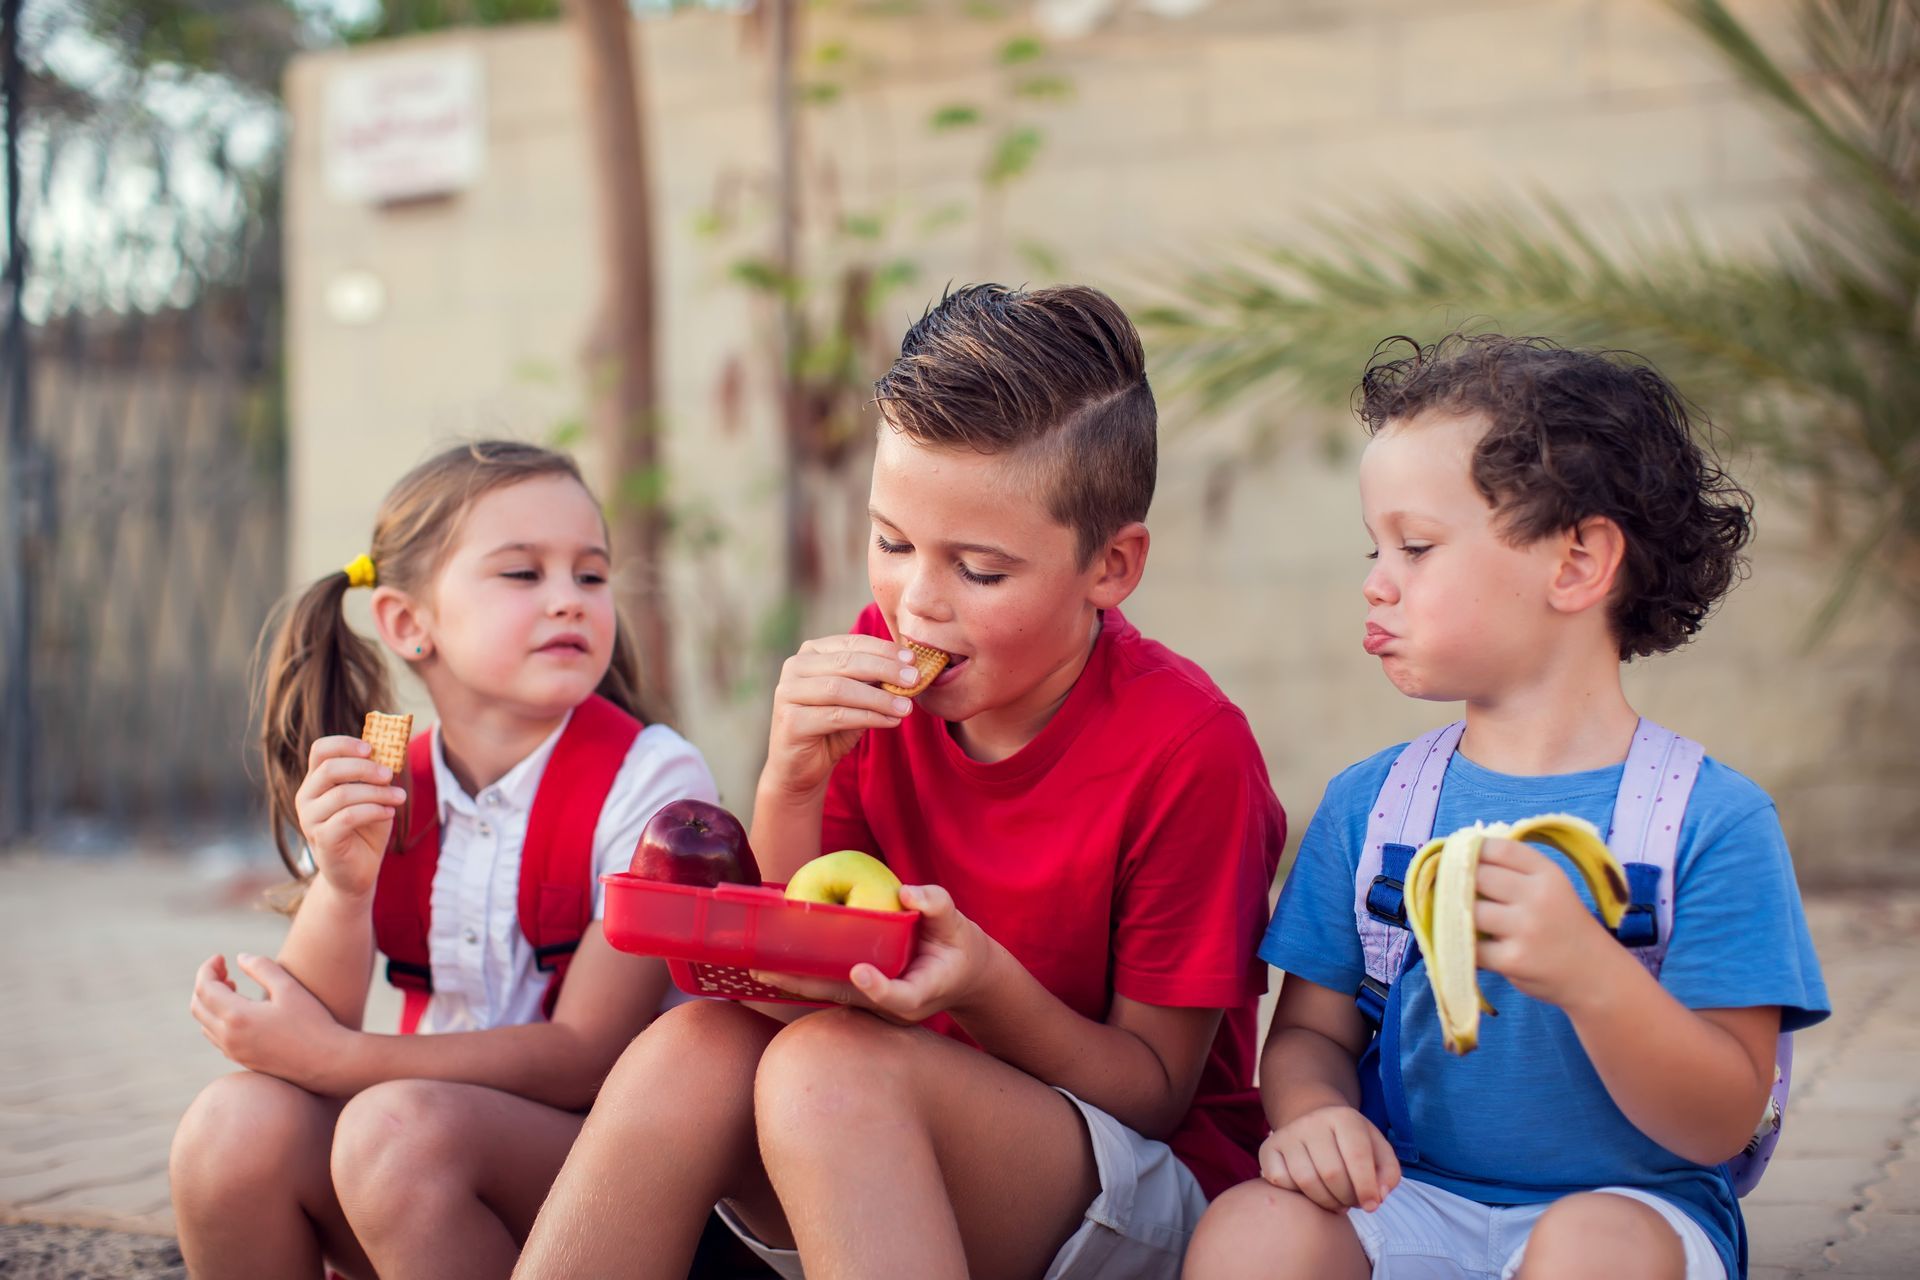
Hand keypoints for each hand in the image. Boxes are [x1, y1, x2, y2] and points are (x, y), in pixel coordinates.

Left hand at [189, 953, 355, 1092]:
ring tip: (233, 986)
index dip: (208, 968)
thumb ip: (262, 967)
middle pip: (197, 1005)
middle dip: (206, 983)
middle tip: (225, 969)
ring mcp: (233, 1051)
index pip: (205, 988)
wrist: (326, 1062)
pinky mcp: (241, 1060)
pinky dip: (217, 1017)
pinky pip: (216, 1036)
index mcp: (238, 1016)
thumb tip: (241, 958)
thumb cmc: (312, 1022)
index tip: (222, 957)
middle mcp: (229, 1037)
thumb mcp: (289, 988)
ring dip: (210, 1001)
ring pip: (204, 1023)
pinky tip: (240, 1010)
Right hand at [295, 735, 405, 900]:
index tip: (371, 748)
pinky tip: (390, 813)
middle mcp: (307, 797)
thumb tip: (392, 749)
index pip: (320, 750)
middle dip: (365, 768)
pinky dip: (373, 811)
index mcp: (317, 781)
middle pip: (330, 769)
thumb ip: (376, 775)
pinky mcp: (322, 839)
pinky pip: (348, 817)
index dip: (345, 744)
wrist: (358, 872)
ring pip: (342, 794)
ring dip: (377, 792)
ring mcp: (310, 819)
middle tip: (390, 774)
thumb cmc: (366, 829)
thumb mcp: (373, 796)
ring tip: (399, 797)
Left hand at [750, 885, 992, 1023]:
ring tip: (758, 969)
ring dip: (795, 983)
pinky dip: (802, 976)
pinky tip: (774, 964)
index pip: (896, 997)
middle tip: (767, 971)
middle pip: (845, 998)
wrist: (962, 974)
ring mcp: (872, 1002)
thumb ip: (937, 905)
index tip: (860, 971)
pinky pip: (828, 985)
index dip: (878, 988)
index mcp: (919, 994)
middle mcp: (890, 1005)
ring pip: (829, 994)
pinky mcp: (861, 993)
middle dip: (806, 986)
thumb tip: (907, 892)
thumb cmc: (959, 948)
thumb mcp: (958, 925)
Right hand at [763, 634, 920, 797]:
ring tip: (906, 707)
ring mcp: (788, 693)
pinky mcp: (791, 721)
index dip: (885, 650)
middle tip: (914, 680)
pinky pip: (837, 716)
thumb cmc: (831, 728)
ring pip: (841, 689)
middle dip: (886, 670)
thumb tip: (909, 668)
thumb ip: (873, 680)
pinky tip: (891, 722)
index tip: (913, 660)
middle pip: (847, 663)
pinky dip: (869, 717)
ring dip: (879, 697)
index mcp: (810, 653)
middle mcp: (794, 667)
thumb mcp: (856, 698)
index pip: (852, 643)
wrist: (801, 768)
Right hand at [1258, 1105, 1399, 1212]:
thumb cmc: (1351, 1143)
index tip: (1372, 1206)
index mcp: (1344, 1117)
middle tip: (1352, 1203)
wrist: (1313, 1120)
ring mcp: (1287, 1134)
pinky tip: (1311, 1191)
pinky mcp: (1268, 1148)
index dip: (1367, 1188)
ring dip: (1326, 1202)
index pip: (1357, 1157)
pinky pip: (1281, 1181)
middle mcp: (1312, 1121)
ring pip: (1306, 1181)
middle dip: (1347, 1198)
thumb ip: (1389, 1173)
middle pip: (1331, 1174)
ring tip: (1336, 1202)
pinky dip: (1298, 1195)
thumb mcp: (1377, 1149)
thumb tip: (1378, 1196)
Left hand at [1473, 836, 1620, 1008]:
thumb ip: (1514, 872)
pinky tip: (1470, 946)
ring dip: (1460, 915)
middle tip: (1450, 892)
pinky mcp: (1514, 960)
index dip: (1471, 850)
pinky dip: (1465, 946)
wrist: (1594, 974)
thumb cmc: (1562, 926)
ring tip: (1462, 920)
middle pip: (1477, 876)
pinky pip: (1472, 946)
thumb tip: (1459, 857)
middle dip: (1458, 883)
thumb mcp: (1551, 888)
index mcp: (1547, 873)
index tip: (1457, 858)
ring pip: (1470, 910)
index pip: (1498, 849)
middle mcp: (1538, 896)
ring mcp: (1526, 929)